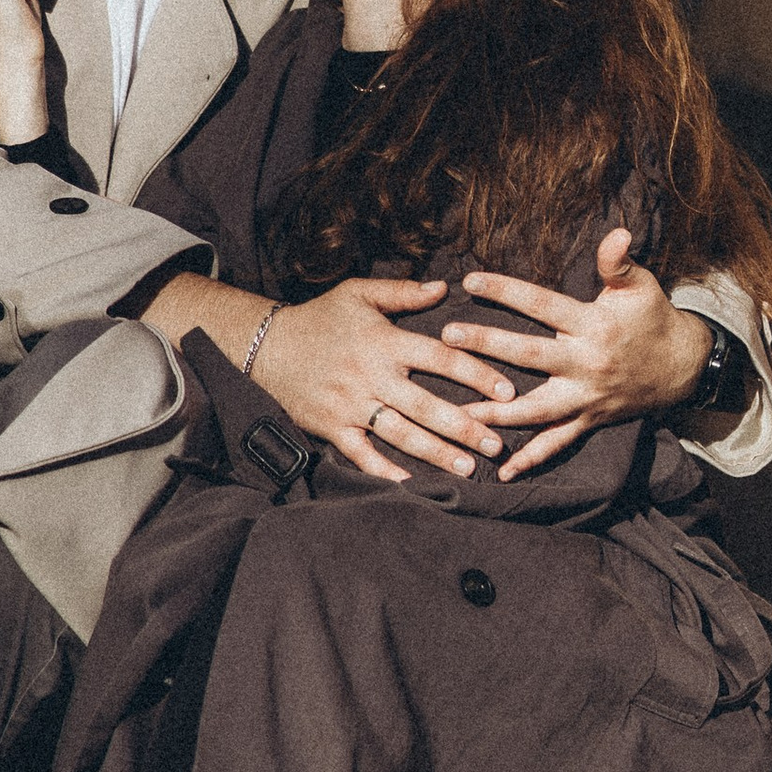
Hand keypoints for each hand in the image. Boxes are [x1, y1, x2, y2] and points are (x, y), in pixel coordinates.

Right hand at [252, 278, 518, 485]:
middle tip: (497, 443)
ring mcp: (351, 405)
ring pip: (401, 434)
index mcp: (384, 341)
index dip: (476, 374)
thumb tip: (444, 287)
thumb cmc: (319, 317)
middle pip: (427, 405)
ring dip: (436, 453)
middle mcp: (371, 376)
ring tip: (468, 468)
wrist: (265, 346)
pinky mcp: (332, 427)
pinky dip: (385, 470)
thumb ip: (402, 292)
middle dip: (465, 426)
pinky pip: (362, 454)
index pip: (440, 358)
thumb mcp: (358, 293)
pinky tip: (412, 484)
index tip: (507, 391)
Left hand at [456, 230, 709, 479]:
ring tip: (457, 413)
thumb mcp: (641, 286)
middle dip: (488, 346)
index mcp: (594, 326)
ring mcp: (586, 397)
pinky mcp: (588, 420)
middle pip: (530, 356)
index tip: (470, 280)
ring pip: (536, 409)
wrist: (684, 367)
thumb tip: (615, 232)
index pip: (542, 305)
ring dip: (496, 413)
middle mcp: (587, 364)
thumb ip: (619, 262)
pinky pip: (557, 444)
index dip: (506, 291)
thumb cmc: (654, 319)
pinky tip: (501, 472)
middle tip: (447, 338)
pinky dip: (531, 460)